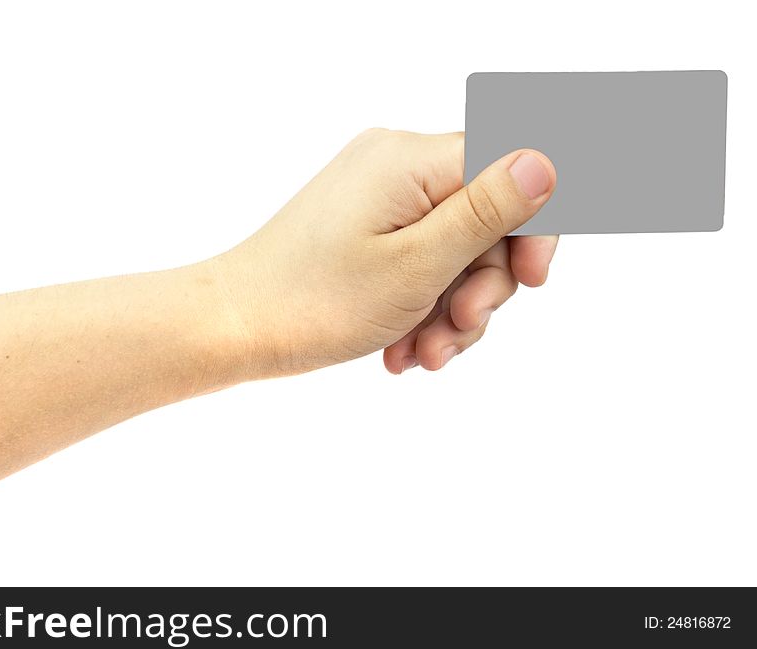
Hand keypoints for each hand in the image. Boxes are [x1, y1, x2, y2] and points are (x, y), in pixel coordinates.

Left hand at [217, 128, 557, 375]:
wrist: (234, 327)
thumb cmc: (314, 302)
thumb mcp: (417, 265)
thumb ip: (488, 212)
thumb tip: (547, 160)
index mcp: (411, 160)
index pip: (512, 167)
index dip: (535, 226)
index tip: (531, 281)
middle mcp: (397, 165)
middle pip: (485, 217)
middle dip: (483, 285)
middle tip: (459, 330)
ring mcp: (379, 198)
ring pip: (455, 249)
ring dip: (453, 308)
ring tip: (424, 354)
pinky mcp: (366, 228)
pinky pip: (420, 260)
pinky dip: (423, 305)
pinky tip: (406, 349)